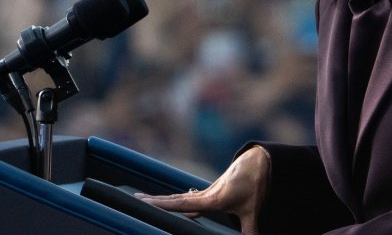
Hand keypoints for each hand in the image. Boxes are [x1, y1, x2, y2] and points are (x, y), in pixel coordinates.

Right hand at [135, 145, 270, 234]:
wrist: (257, 162)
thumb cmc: (254, 184)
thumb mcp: (253, 210)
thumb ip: (250, 229)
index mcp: (212, 199)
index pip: (183, 204)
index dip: (165, 205)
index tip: (147, 202)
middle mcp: (205, 194)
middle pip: (175, 199)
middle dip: (154, 200)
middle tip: (134, 198)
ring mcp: (206, 192)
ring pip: (179, 197)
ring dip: (161, 199)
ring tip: (142, 198)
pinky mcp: (209, 191)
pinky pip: (188, 197)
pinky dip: (175, 200)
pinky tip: (168, 203)